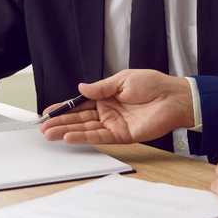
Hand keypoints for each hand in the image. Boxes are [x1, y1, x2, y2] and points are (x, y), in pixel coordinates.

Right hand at [39, 70, 193, 143]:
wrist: (173, 97)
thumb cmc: (153, 85)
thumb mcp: (122, 80)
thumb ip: (100, 88)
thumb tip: (80, 88)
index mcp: (107, 96)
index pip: (80, 104)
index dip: (64, 108)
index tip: (48, 111)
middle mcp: (108, 112)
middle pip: (80, 118)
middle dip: (61, 122)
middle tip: (44, 127)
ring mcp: (114, 124)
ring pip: (86, 129)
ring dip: (68, 131)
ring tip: (50, 134)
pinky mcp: (122, 135)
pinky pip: (99, 137)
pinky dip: (84, 137)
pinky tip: (70, 137)